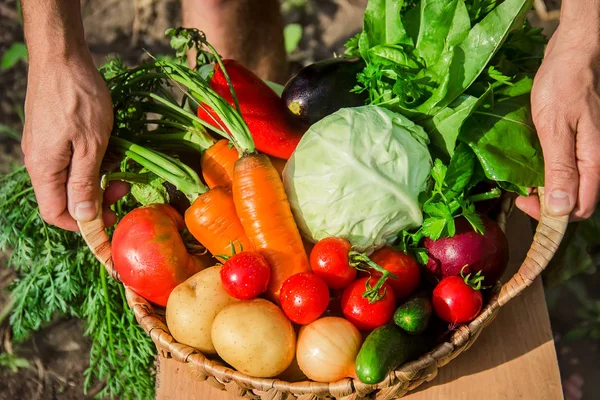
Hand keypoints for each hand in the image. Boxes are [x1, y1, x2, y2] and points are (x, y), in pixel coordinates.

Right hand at [22, 52, 126, 230]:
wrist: (62, 57)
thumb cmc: (79, 99)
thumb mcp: (91, 145)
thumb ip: (85, 183)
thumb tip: (84, 218)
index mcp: (44, 170)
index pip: (56, 214)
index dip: (83, 224)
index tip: (111, 217)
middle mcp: (39, 162)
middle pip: (64, 199)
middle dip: (95, 199)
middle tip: (123, 187)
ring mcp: (44, 147)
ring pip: (69, 179)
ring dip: (96, 180)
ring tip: (118, 167)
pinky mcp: (52, 135)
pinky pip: (70, 161)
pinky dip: (91, 163)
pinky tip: (108, 151)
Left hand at [516, 24, 599, 220]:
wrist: (573, 53)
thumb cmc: (564, 85)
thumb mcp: (555, 128)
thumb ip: (560, 169)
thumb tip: (561, 209)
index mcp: (595, 161)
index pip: (580, 208)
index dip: (552, 214)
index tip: (524, 200)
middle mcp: (595, 160)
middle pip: (575, 200)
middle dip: (547, 203)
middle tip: (520, 191)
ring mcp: (587, 151)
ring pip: (570, 184)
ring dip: (546, 188)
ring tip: (522, 179)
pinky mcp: (577, 142)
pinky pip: (566, 167)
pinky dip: (548, 172)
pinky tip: (530, 164)